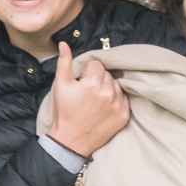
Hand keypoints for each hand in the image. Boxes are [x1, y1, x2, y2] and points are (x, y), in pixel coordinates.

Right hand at [46, 42, 128, 157]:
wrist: (71, 141)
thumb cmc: (64, 112)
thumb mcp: (60, 86)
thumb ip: (64, 63)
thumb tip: (64, 44)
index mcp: (92, 83)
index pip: (96, 65)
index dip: (87, 73)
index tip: (82, 84)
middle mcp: (108, 92)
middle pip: (107, 74)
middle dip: (98, 80)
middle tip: (88, 94)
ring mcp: (118, 104)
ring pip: (116, 85)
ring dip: (108, 89)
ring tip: (96, 101)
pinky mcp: (124, 115)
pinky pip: (124, 98)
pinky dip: (116, 100)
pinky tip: (104, 108)